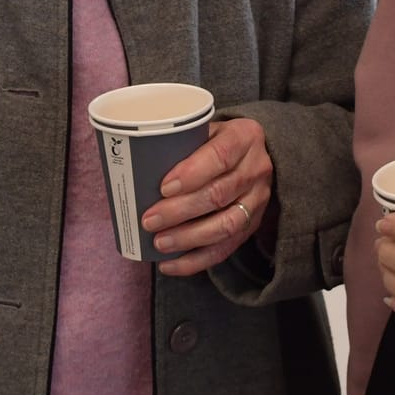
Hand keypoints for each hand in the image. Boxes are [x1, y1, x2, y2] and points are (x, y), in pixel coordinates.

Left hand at [139, 118, 273, 275]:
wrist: (252, 152)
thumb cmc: (214, 140)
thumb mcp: (204, 129)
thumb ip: (181, 144)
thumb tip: (137, 167)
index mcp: (245, 136)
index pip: (221, 156)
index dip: (192, 173)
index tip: (163, 188)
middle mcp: (257, 169)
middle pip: (220, 194)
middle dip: (181, 211)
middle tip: (149, 220)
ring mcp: (257, 200)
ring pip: (226, 225)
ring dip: (189, 238)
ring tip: (159, 243)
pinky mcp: (252, 224)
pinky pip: (226, 248)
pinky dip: (196, 260)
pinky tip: (170, 264)